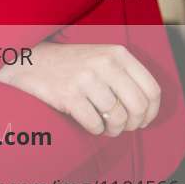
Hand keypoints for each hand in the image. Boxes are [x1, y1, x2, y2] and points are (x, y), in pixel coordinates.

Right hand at [0, 42, 160, 135]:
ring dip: (112, 129)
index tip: (142, 121)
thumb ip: (127, 78)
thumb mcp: (103, 59)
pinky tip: (89, 123)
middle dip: (132, 124)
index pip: (152, 90)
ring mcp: (86, 77)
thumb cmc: (73, 66)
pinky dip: (95, 130)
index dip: (151, 113)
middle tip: (121, 126)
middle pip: (138, 107)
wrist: (32, 62)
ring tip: (104, 126)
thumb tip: (147, 112)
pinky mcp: (69, 94)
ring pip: (117, 118)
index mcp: (118, 53)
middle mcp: (104, 62)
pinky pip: (95, 124)